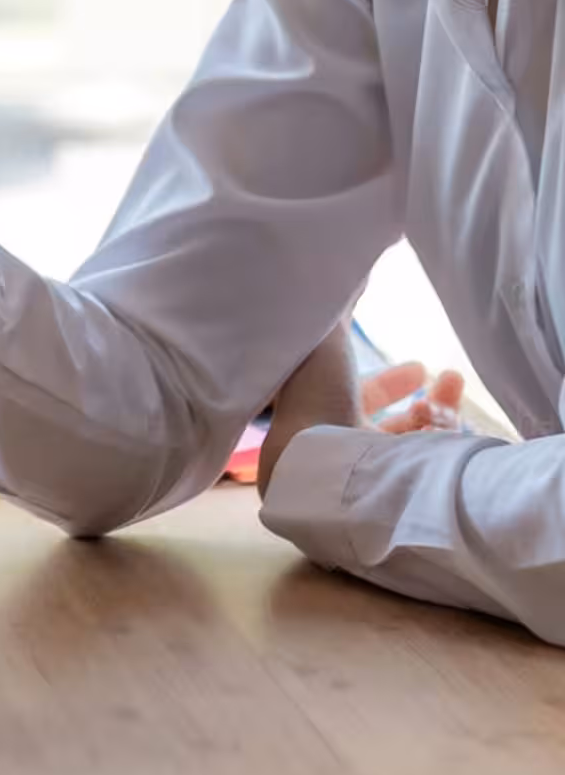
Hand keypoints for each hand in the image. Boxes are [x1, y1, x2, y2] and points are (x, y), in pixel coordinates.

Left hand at [257, 323, 464, 496]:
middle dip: (431, 402)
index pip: (360, 397)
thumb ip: (339, 309)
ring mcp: (367, 479)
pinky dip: (445, 451)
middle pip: (395, 427)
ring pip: (415, 452)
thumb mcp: (327, 340)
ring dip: (441, 422)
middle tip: (455, 380)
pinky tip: (454, 434)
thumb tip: (350, 273)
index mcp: (322, 412)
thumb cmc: (318, 400)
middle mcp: (343, 449)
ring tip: (455, 403)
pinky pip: (428, 475)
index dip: (391, 383)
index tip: (421, 367)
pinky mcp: (393, 501)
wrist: (319, 470)